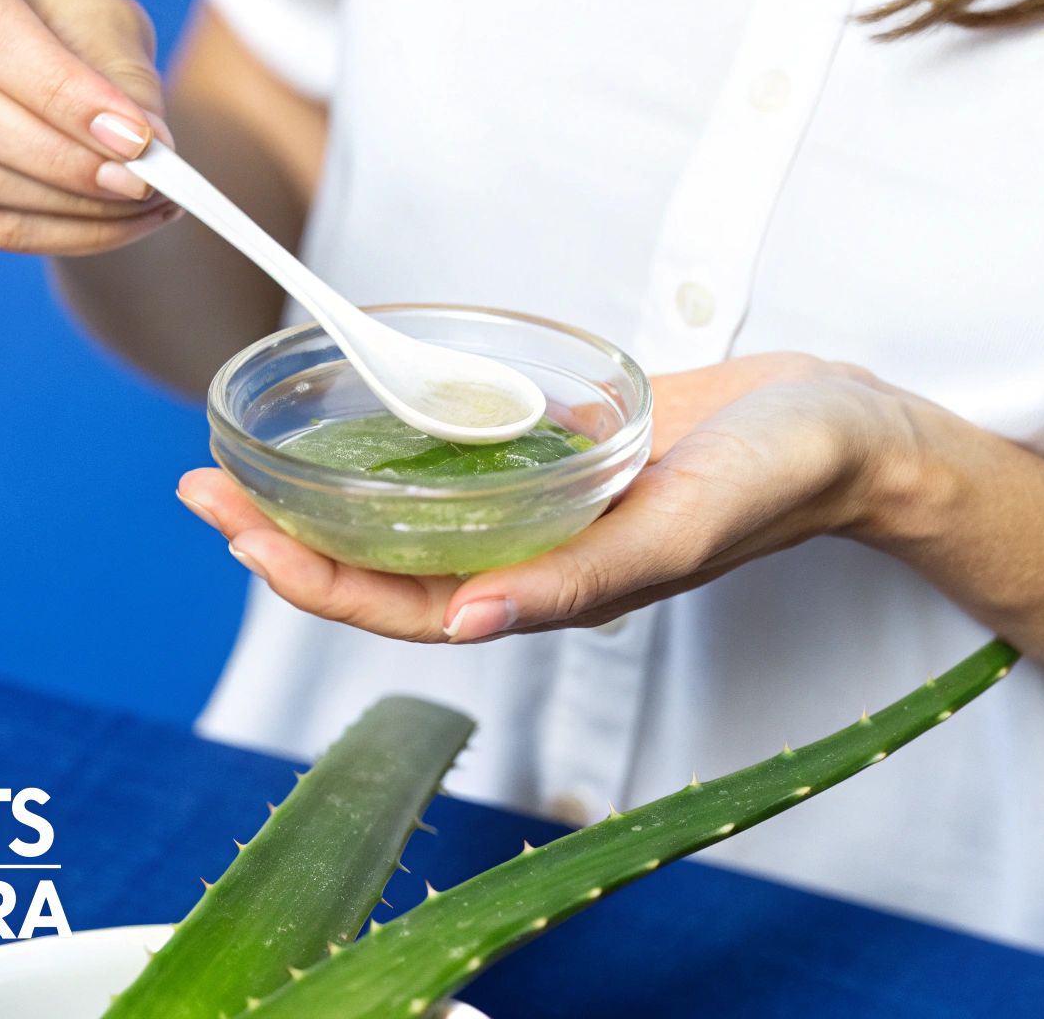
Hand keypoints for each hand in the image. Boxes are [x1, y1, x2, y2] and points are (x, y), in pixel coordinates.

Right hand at [0, 0, 179, 253]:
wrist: (29, 67)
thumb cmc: (65, 29)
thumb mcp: (100, 23)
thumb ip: (121, 79)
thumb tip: (147, 151)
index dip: (60, 92)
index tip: (137, 139)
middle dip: (64, 161)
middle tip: (142, 185)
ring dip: (67, 209)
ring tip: (143, 206)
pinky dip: (51, 236)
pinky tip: (108, 225)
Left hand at [177, 353, 939, 642]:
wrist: (840, 424)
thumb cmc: (777, 478)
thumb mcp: (680, 526)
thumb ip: (583, 581)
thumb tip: (470, 621)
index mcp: (549, 593)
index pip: (397, 608)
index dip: (307, 577)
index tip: (233, 525)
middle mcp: (530, 561)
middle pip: (380, 569)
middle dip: (286, 536)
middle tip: (203, 487)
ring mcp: (538, 512)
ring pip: (408, 522)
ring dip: (325, 496)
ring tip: (247, 458)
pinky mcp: (556, 460)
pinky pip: (455, 468)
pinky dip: (392, 452)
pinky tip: (346, 423)